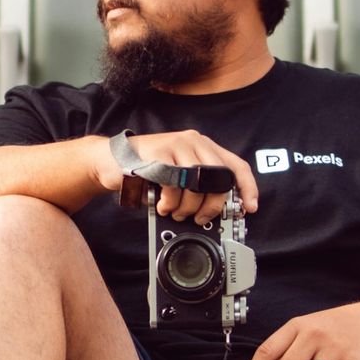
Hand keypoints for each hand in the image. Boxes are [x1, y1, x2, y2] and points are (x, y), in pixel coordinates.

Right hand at [90, 130, 258, 224]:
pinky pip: (175, 184)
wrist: (110, 160)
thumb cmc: (146, 170)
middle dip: (212, 205)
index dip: (247, 188)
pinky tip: (162, 205)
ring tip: (175, 212)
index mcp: (203, 146)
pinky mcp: (159, 154)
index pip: (236, 165)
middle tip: (200, 217)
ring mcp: (176, 145)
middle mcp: (193, 142)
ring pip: (198, 184)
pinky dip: (170, 201)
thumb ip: (198, 183)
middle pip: (220, 178)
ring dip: (188, 206)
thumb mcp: (178, 173)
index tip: (249, 207)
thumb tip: (217, 208)